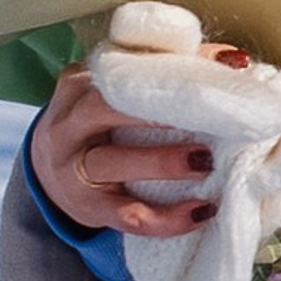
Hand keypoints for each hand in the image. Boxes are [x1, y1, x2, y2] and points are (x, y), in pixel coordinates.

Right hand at [28, 41, 248, 236]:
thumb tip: (232, 61)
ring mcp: (73, 170)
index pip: (125, 69)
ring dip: (164, 162)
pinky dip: (166, 218)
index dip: (173, 65)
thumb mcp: (116, 92)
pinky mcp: (88, 209)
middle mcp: (69, 125)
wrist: (48, 173)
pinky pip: (127, 216)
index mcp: (79, 84)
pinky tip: (200, 211)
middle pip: (108, 109)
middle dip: (159, 110)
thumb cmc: (100, 122)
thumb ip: (163, 71)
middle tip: (211, 112)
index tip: (224, 65)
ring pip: (114, 163)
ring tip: (206, 161)